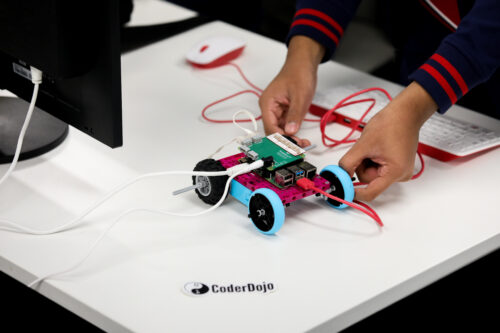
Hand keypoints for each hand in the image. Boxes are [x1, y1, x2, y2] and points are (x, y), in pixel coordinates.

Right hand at [259, 36, 324, 146]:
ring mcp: (276, 110)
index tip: (290, 146)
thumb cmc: (299, 73)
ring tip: (303, 143)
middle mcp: (269, 108)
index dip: (280, 138)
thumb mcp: (300, 95)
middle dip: (285, 140)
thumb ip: (294, 115)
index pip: (270, 127)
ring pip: (280, 130)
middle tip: (299, 147)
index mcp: (267, 103)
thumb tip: (290, 131)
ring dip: (290, 138)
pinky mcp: (283, 111)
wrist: (303, 63)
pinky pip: (285, 125)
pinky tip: (301, 137)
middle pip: (273, 131)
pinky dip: (292, 132)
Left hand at [339, 82, 436, 200]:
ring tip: (375, 146)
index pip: (371, 193)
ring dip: (367, 161)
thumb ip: (349, 163)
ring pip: (372, 174)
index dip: (355, 193)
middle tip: (366, 150)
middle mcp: (401, 175)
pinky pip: (378, 168)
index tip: (343, 190)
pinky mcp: (398, 166)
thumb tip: (341, 175)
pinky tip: (379, 148)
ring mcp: (400, 171)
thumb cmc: (390, 124)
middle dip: (362, 165)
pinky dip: (373, 159)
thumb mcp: (362, 145)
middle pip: (370, 180)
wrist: (404, 113)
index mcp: (395, 172)